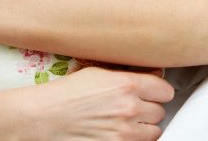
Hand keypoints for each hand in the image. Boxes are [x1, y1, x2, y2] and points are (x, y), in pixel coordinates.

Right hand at [24, 67, 174, 140]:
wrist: (42, 119)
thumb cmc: (66, 95)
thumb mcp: (98, 73)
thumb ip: (128, 75)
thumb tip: (154, 74)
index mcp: (127, 85)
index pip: (165, 90)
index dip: (158, 91)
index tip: (152, 92)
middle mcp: (129, 109)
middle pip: (160, 112)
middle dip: (149, 109)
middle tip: (133, 107)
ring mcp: (124, 133)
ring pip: (154, 132)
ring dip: (144, 127)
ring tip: (126, 122)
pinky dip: (133, 140)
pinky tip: (119, 133)